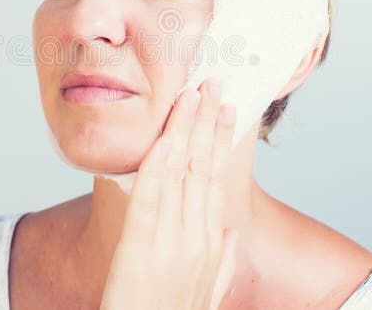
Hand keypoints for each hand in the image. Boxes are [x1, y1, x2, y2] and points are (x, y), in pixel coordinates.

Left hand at [100, 78, 238, 309]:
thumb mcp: (209, 292)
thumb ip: (222, 261)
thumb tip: (229, 233)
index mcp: (212, 243)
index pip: (217, 178)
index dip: (221, 139)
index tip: (227, 108)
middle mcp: (198, 237)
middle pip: (204, 166)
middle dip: (209, 121)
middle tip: (213, 82)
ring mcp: (172, 243)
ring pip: (181, 173)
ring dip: (186, 129)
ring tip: (191, 93)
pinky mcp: (142, 250)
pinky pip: (150, 199)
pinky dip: (158, 165)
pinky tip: (165, 138)